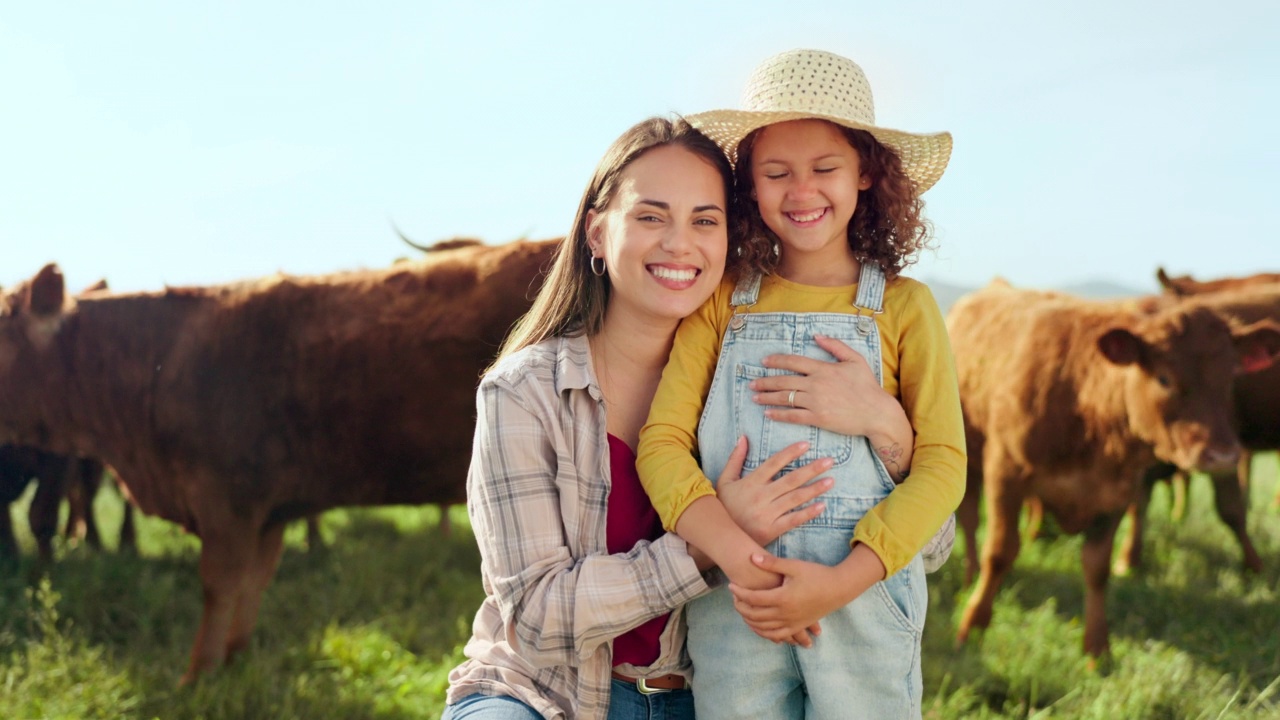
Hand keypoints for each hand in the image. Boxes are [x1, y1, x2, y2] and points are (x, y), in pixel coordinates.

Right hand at [716, 436, 834, 546]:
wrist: (719, 537)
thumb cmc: (724, 506)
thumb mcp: (724, 480)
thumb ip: (735, 459)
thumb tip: (744, 437)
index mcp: (751, 482)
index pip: (773, 463)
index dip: (790, 453)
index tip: (806, 445)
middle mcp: (760, 496)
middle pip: (790, 480)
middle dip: (811, 469)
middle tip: (829, 461)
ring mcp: (766, 514)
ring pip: (794, 499)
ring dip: (814, 489)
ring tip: (831, 480)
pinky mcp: (770, 530)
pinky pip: (792, 520)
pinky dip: (807, 513)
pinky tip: (821, 506)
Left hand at [729, 553, 858, 643]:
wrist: (838, 588)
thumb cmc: (816, 574)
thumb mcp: (794, 566)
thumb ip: (772, 563)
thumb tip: (752, 557)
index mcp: (783, 598)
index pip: (753, 598)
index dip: (739, 592)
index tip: (731, 585)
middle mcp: (785, 613)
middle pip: (755, 615)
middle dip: (740, 608)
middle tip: (734, 598)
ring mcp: (792, 623)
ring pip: (764, 628)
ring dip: (749, 621)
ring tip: (742, 611)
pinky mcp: (798, 626)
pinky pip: (777, 635)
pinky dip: (764, 633)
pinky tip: (758, 626)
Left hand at [750, 334, 899, 437]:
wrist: (876, 412)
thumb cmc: (867, 386)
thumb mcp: (855, 360)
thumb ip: (835, 346)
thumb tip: (816, 336)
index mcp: (823, 369)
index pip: (794, 362)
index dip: (776, 360)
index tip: (764, 361)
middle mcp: (816, 384)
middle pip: (784, 381)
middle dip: (765, 381)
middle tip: (752, 383)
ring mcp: (816, 402)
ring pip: (785, 398)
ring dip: (767, 397)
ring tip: (755, 397)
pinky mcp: (818, 418)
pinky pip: (793, 416)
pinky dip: (778, 414)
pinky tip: (768, 413)